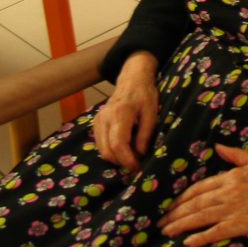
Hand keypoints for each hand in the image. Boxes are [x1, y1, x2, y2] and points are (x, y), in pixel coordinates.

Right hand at [93, 51, 158, 171]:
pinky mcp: (96, 123)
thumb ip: (145, 134)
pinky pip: (100, 144)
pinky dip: (110, 151)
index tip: (137, 167)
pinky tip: (123, 148)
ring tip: (131, 156)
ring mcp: (98, 120)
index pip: (118, 144)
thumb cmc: (144, 94)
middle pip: (107, 150)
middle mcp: (105, 117)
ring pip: (102, 150)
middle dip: (122, 162)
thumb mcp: (151, 113)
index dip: (127, 160)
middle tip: (136, 164)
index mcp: (120, 113)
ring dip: (116, 158)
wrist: (132, 80)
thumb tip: (140, 155)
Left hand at [158, 144, 247, 246]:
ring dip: (181, 225)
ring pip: (201, 217)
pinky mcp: (242, 224)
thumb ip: (234, 154)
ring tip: (166, 231)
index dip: (182, 197)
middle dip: (175, 213)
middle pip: (195, 203)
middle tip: (160, 222)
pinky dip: (201, 237)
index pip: (199, 187)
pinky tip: (189, 242)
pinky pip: (217, 232)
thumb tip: (218, 147)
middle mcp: (227, 193)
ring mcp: (233, 209)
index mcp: (230, 177)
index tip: (170, 204)